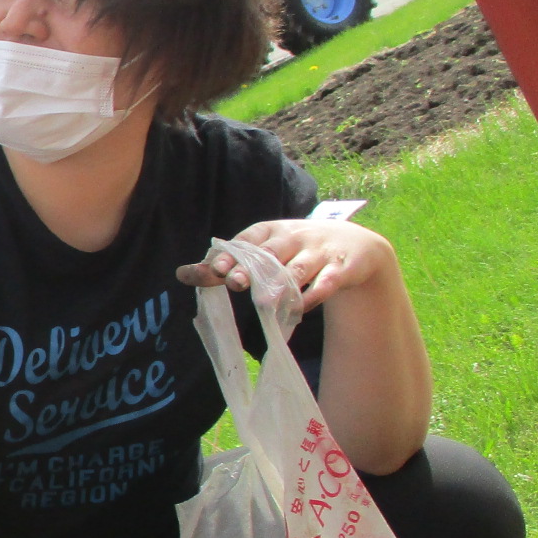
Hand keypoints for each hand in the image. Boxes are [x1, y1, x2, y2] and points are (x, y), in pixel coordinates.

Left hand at [176, 219, 398, 312]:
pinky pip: (327, 283)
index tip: (216, 270)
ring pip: (299, 269)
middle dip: (252, 268)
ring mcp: (319, 252)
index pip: (247, 240)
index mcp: (270, 231)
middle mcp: (294, 237)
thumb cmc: (296, 250)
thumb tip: (182, 273)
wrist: (355, 244)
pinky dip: (314, 295)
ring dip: (282, 284)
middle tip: (235, 283)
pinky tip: (301, 307)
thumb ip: (228, 264)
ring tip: (264, 300)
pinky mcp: (342, 269)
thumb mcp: (265, 251)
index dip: (232, 254)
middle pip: (271, 253)